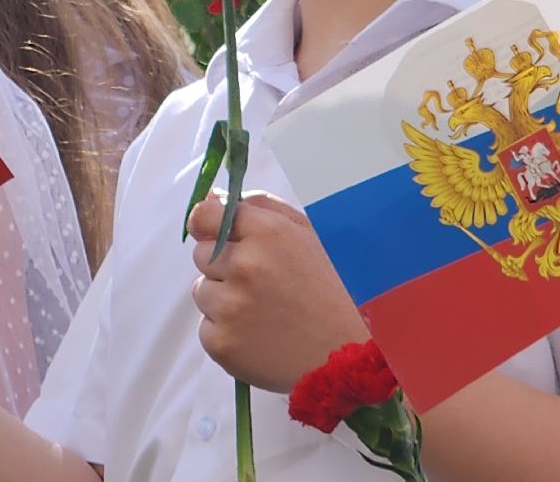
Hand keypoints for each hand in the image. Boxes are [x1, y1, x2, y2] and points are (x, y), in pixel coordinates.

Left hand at [188, 191, 367, 391]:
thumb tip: (215, 197)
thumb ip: (263, 209)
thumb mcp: (312, 237)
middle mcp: (245, 266)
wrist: (359, 362)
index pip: (204, 215)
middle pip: (201, 254)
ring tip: (267, 314)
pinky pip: (207, 329)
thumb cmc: (340, 292)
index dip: (209, 225)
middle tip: (263, 285)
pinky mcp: (222, 344)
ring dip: (224, 300)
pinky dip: (227, 333)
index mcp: (268, 233)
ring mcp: (231, 307)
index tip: (217, 235)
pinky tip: (262, 338)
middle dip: (223, 265)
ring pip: (202, 291)